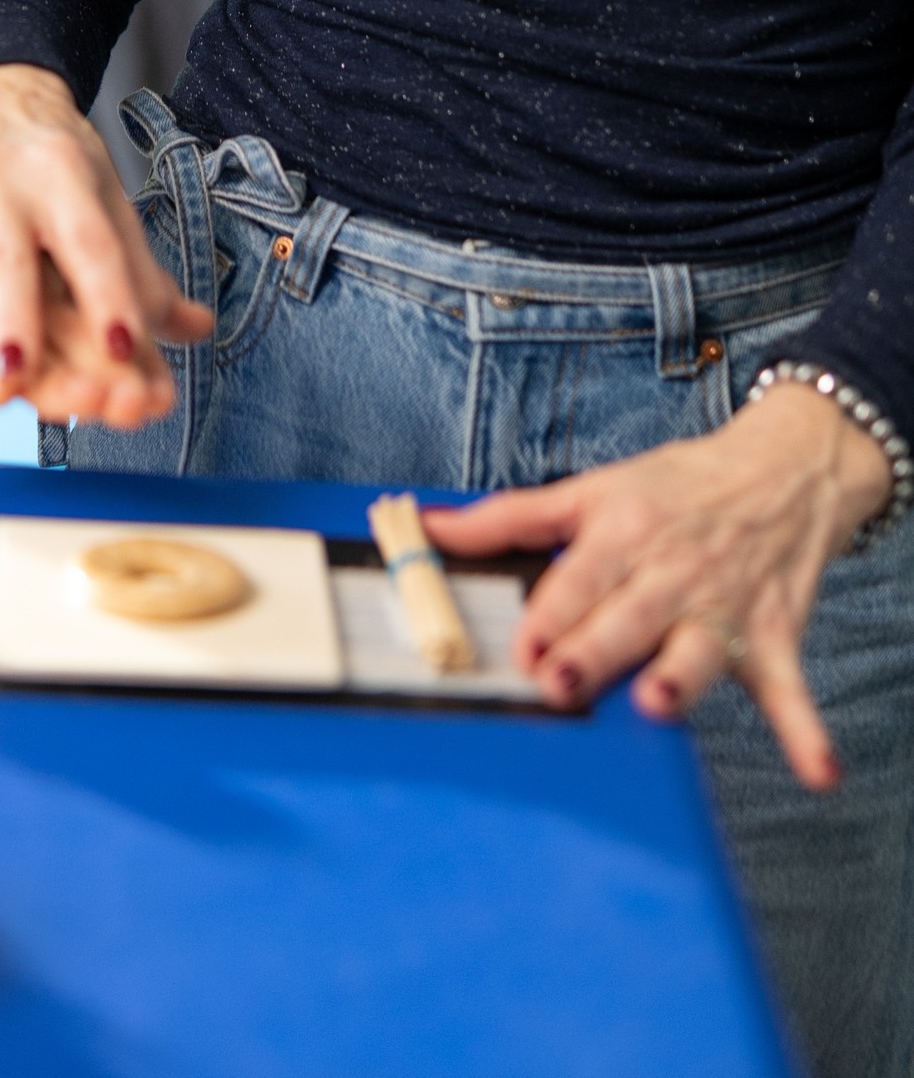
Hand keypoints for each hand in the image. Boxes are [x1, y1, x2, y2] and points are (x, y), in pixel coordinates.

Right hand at [0, 62, 211, 426]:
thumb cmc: (57, 164)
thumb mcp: (108, 201)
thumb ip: (145, 276)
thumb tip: (198, 331)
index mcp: (62, 172)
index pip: (90, 237)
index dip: (109, 293)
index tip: (124, 349)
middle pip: (0, 252)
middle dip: (8, 314)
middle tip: (14, 377)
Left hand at [425, 384, 891, 786]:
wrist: (781, 471)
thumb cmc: (671, 489)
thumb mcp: (589, 490)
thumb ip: (506, 518)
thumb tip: (425, 526)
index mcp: (621, 530)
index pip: (577, 577)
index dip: (547, 615)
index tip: (520, 651)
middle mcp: (671, 569)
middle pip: (625, 615)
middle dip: (592, 650)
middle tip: (559, 683)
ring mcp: (724, 606)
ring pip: (698, 647)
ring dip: (680, 677)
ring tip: (655, 704)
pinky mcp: (772, 637)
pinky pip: (790, 690)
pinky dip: (805, 731)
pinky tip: (816, 771)